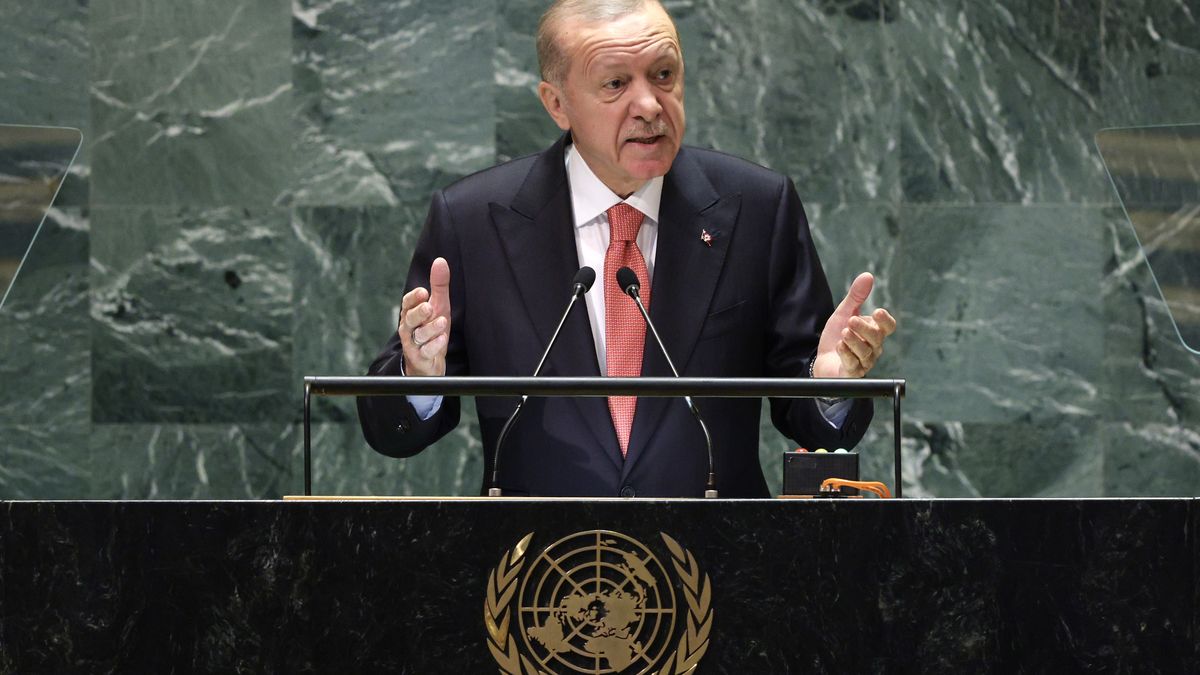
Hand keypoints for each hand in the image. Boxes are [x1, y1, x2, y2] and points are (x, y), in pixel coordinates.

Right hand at [398, 257, 450, 376]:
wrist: (429, 362)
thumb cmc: (432, 329)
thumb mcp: (438, 305)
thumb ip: (438, 286)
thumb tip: (440, 261)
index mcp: (411, 313)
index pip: (407, 303)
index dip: (414, 298)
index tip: (423, 291)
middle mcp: (409, 328)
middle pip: (410, 319)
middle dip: (419, 313)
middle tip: (429, 307)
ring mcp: (413, 344)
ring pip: (419, 335)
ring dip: (430, 329)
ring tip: (442, 322)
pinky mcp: (421, 358)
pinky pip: (425, 352)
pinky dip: (433, 346)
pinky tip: (442, 340)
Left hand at [813, 272, 895, 377]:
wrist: (822, 359)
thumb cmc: (837, 335)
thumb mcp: (844, 313)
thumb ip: (856, 296)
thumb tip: (868, 275)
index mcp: (874, 332)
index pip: (888, 327)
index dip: (885, 320)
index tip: (877, 311)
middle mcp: (873, 348)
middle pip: (877, 339)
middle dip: (864, 328)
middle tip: (851, 320)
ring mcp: (864, 362)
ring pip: (865, 352)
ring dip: (855, 341)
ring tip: (844, 332)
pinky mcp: (852, 372)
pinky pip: (853, 364)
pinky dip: (847, 354)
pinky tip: (839, 346)